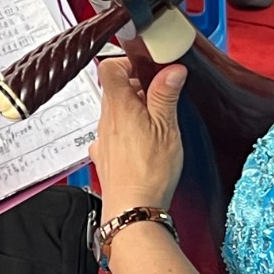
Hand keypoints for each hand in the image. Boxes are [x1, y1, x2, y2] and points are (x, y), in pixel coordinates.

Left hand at [89, 58, 185, 216]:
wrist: (133, 211)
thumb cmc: (149, 173)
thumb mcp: (167, 129)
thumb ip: (166, 96)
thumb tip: (171, 69)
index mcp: (119, 106)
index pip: (109, 67)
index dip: (127, 62)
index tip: (148, 69)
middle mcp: (105, 120)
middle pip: (114, 89)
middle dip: (137, 88)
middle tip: (160, 97)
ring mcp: (102, 138)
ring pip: (114, 111)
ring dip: (133, 110)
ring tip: (156, 123)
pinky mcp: (104, 155)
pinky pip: (113, 133)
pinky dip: (127, 131)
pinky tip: (143, 144)